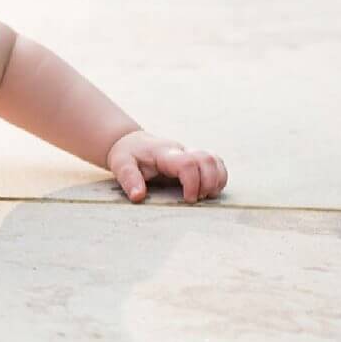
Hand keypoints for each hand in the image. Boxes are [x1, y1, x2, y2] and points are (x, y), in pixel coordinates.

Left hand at [106, 130, 227, 204]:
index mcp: (164, 153)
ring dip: (217, 179)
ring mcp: (189, 153)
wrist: (131, 142)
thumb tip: (138, 197)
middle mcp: (181, 151)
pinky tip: (211, 190)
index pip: (187, 163)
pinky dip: (219, 176)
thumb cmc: (127, 155)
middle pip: (207, 159)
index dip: (193, 182)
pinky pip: (215, 162)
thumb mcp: (121, 165)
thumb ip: (129, 179)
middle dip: (209, 182)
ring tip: (207, 195)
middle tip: (198, 199)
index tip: (189, 199)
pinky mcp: (194, 158)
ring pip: (214, 159)